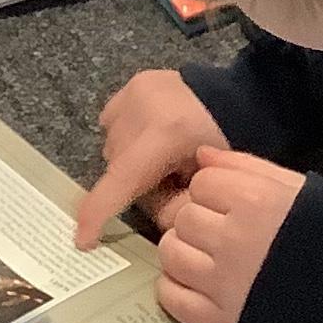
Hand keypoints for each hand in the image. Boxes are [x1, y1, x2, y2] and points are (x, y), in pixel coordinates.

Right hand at [76, 68, 227, 245]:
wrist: (239, 97)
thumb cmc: (230, 142)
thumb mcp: (206, 182)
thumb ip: (172, 205)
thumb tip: (149, 219)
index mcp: (164, 134)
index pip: (120, 181)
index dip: (97, 213)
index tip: (83, 239)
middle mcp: (141, 109)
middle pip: (117, 165)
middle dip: (133, 183)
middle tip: (165, 184)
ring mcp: (134, 93)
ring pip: (112, 143)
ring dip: (129, 159)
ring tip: (162, 157)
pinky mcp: (134, 83)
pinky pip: (114, 120)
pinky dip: (126, 136)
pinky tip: (149, 138)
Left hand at [153, 145, 308, 322]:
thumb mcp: (298, 188)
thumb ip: (245, 166)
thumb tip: (200, 155)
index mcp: (254, 201)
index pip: (202, 182)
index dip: (214, 191)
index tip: (231, 204)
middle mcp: (232, 240)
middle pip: (183, 216)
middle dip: (198, 219)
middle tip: (222, 232)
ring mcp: (222, 284)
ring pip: (170, 252)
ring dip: (184, 251)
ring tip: (209, 257)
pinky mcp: (218, 322)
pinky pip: (171, 297)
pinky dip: (178, 288)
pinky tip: (200, 284)